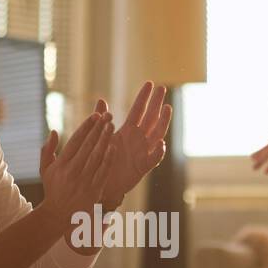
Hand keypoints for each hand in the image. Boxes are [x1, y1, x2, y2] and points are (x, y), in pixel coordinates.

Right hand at [39, 111, 115, 218]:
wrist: (58, 215)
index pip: (75, 141)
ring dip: (105, 140)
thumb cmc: (52, 188)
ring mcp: (84, 181)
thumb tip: (55, 131)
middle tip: (107, 115)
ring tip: (111, 125)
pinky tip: (113, 146)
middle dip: (98, 129)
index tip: (95, 115)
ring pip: (97, 156)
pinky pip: (103, 172)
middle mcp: (72, 172)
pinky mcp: (94, 190)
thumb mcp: (44, 169)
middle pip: (88, 146)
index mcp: (61, 165)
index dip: (86, 127)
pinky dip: (108, 159)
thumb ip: (47, 150)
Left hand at [98, 81, 171, 208]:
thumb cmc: (102, 160)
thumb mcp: (102, 137)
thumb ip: (102, 119)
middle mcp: (138, 139)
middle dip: (156, 103)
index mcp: (128, 131)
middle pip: (151, 118)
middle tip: (163, 88)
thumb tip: (101, 99)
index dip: (144, 97)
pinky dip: (158, 152)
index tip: (150, 83)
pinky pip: (153, 159)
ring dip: (162, 122)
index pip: (138, 110)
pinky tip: (161, 143)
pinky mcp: (142, 167)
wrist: (101, 184)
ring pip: (156, 134)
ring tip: (167, 108)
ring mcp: (142, 152)